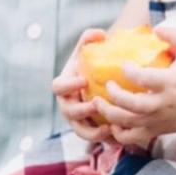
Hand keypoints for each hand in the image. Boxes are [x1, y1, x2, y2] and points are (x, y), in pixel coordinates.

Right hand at [51, 28, 113, 143]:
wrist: (106, 80)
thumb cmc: (95, 65)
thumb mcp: (91, 51)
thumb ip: (91, 38)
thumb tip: (99, 34)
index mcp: (65, 85)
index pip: (58, 87)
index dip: (68, 85)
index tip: (83, 80)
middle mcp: (68, 104)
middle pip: (68, 112)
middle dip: (80, 111)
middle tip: (96, 105)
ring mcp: (78, 120)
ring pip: (80, 131)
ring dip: (92, 132)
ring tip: (107, 128)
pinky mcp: (91, 130)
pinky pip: (95, 139)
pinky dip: (105, 140)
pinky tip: (117, 136)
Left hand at [92, 25, 175, 147]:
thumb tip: (156, 28)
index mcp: (171, 83)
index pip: (144, 79)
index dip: (129, 71)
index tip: (124, 64)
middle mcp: (163, 104)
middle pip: (132, 105)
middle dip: (114, 95)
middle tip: (107, 85)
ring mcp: (158, 120)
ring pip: (128, 123)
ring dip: (109, 113)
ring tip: (98, 102)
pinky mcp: (155, 131)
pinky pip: (132, 138)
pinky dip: (118, 133)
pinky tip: (112, 122)